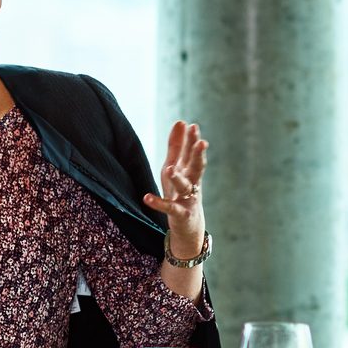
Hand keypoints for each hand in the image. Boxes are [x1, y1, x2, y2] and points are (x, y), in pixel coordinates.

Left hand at [143, 119, 207, 258]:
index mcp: (190, 171)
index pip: (193, 154)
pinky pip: (169, 208)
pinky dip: (159, 203)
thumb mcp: (177, 167)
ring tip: (169, 170)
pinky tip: (147, 198)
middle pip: (197, 168)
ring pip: (184, 187)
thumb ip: (177, 145)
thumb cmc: (181, 192)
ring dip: (177, 178)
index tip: (193, 126)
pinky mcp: (180, 214)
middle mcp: (192, 184)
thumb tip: (181, 121)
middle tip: (201, 143)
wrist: (189, 225)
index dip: (193, 141)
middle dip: (198, 155)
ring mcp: (188, 199)